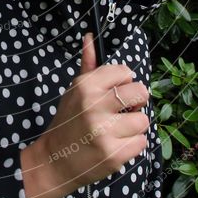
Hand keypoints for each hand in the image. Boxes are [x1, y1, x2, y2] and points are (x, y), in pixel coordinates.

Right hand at [21, 33, 149, 197]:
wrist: (54, 161)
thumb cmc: (68, 122)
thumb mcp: (74, 91)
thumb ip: (88, 65)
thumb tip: (90, 36)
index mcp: (86, 86)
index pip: (125, 72)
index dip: (125, 83)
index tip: (115, 94)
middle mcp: (94, 106)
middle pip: (141, 92)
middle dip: (137, 102)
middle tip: (123, 111)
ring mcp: (104, 131)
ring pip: (143, 120)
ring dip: (134, 127)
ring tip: (117, 131)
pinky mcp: (113, 154)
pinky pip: (142, 143)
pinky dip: (132, 145)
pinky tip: (115, 145)